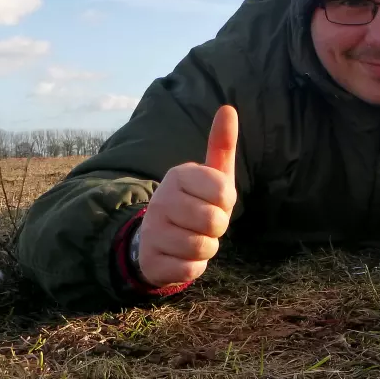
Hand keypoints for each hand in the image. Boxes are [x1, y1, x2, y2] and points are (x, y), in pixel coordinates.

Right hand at [138, 105, 238, 286]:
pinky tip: (180, 256)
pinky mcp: (151, 261)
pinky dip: (193, 267)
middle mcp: (161, 200)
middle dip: (216, 227)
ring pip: (204, 247)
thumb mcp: (211, 176)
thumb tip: (229, 108)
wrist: (156, 240)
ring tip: (192, 238)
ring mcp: (152, 231)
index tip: (211, 200)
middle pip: (215, 222)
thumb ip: (221, 144)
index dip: (225, 203)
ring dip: (207, 248)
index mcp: (178, 175)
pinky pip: (190, 270)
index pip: (225, 192)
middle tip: (202, 222)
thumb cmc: (194, 203)